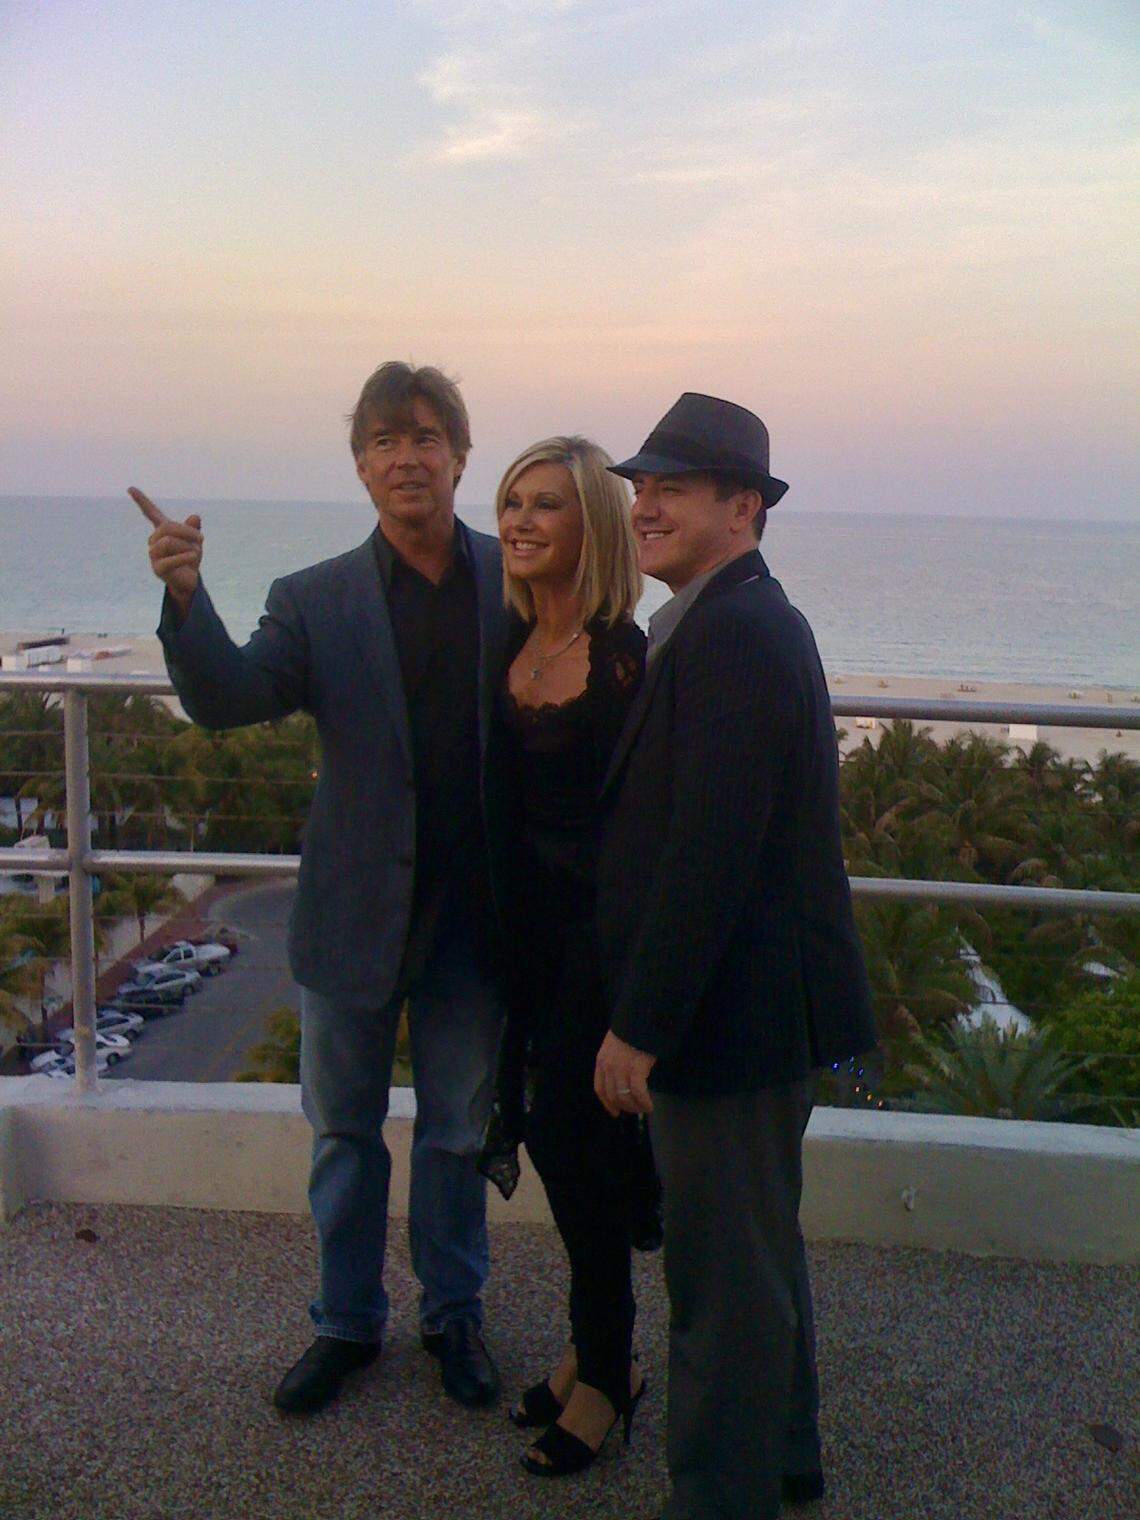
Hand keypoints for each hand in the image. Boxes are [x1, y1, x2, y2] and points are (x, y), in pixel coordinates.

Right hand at [129, 487, 202, 614]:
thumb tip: (195, 517)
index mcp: (162, 531)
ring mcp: (153, 555)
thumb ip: (194, 528)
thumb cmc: (190, 557)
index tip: (130, 488)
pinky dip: (186, 557)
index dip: (141, 500)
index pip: (150, 513)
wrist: (189, 581)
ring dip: (187, 546)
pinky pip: (171, 559)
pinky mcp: (157, 569)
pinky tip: (194, 557)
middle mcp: (154, 541)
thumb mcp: (195, 540)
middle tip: (201, 539)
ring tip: (195, 554)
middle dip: (188, 531)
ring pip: (169, 542)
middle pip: (168, 527)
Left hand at [594, 1030, 656, 1116]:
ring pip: (625, 1096)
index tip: (615, 1112)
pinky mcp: (636, 1067)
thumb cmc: (632, 1029)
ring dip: (635, 1107)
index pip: (600, 1088)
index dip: (607, 1103)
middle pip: (613, 1095)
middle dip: (625, 1106)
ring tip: (645, 1109)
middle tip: (636, 1110)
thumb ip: (615, 1059)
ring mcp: (621, 1067)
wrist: (640, 1016)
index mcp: (601, 1060)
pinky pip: (638, 1091)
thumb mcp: (615, 1044)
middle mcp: (608, 1066)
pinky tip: (650, 1105)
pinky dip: (644, 1101)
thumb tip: (623, 1076)